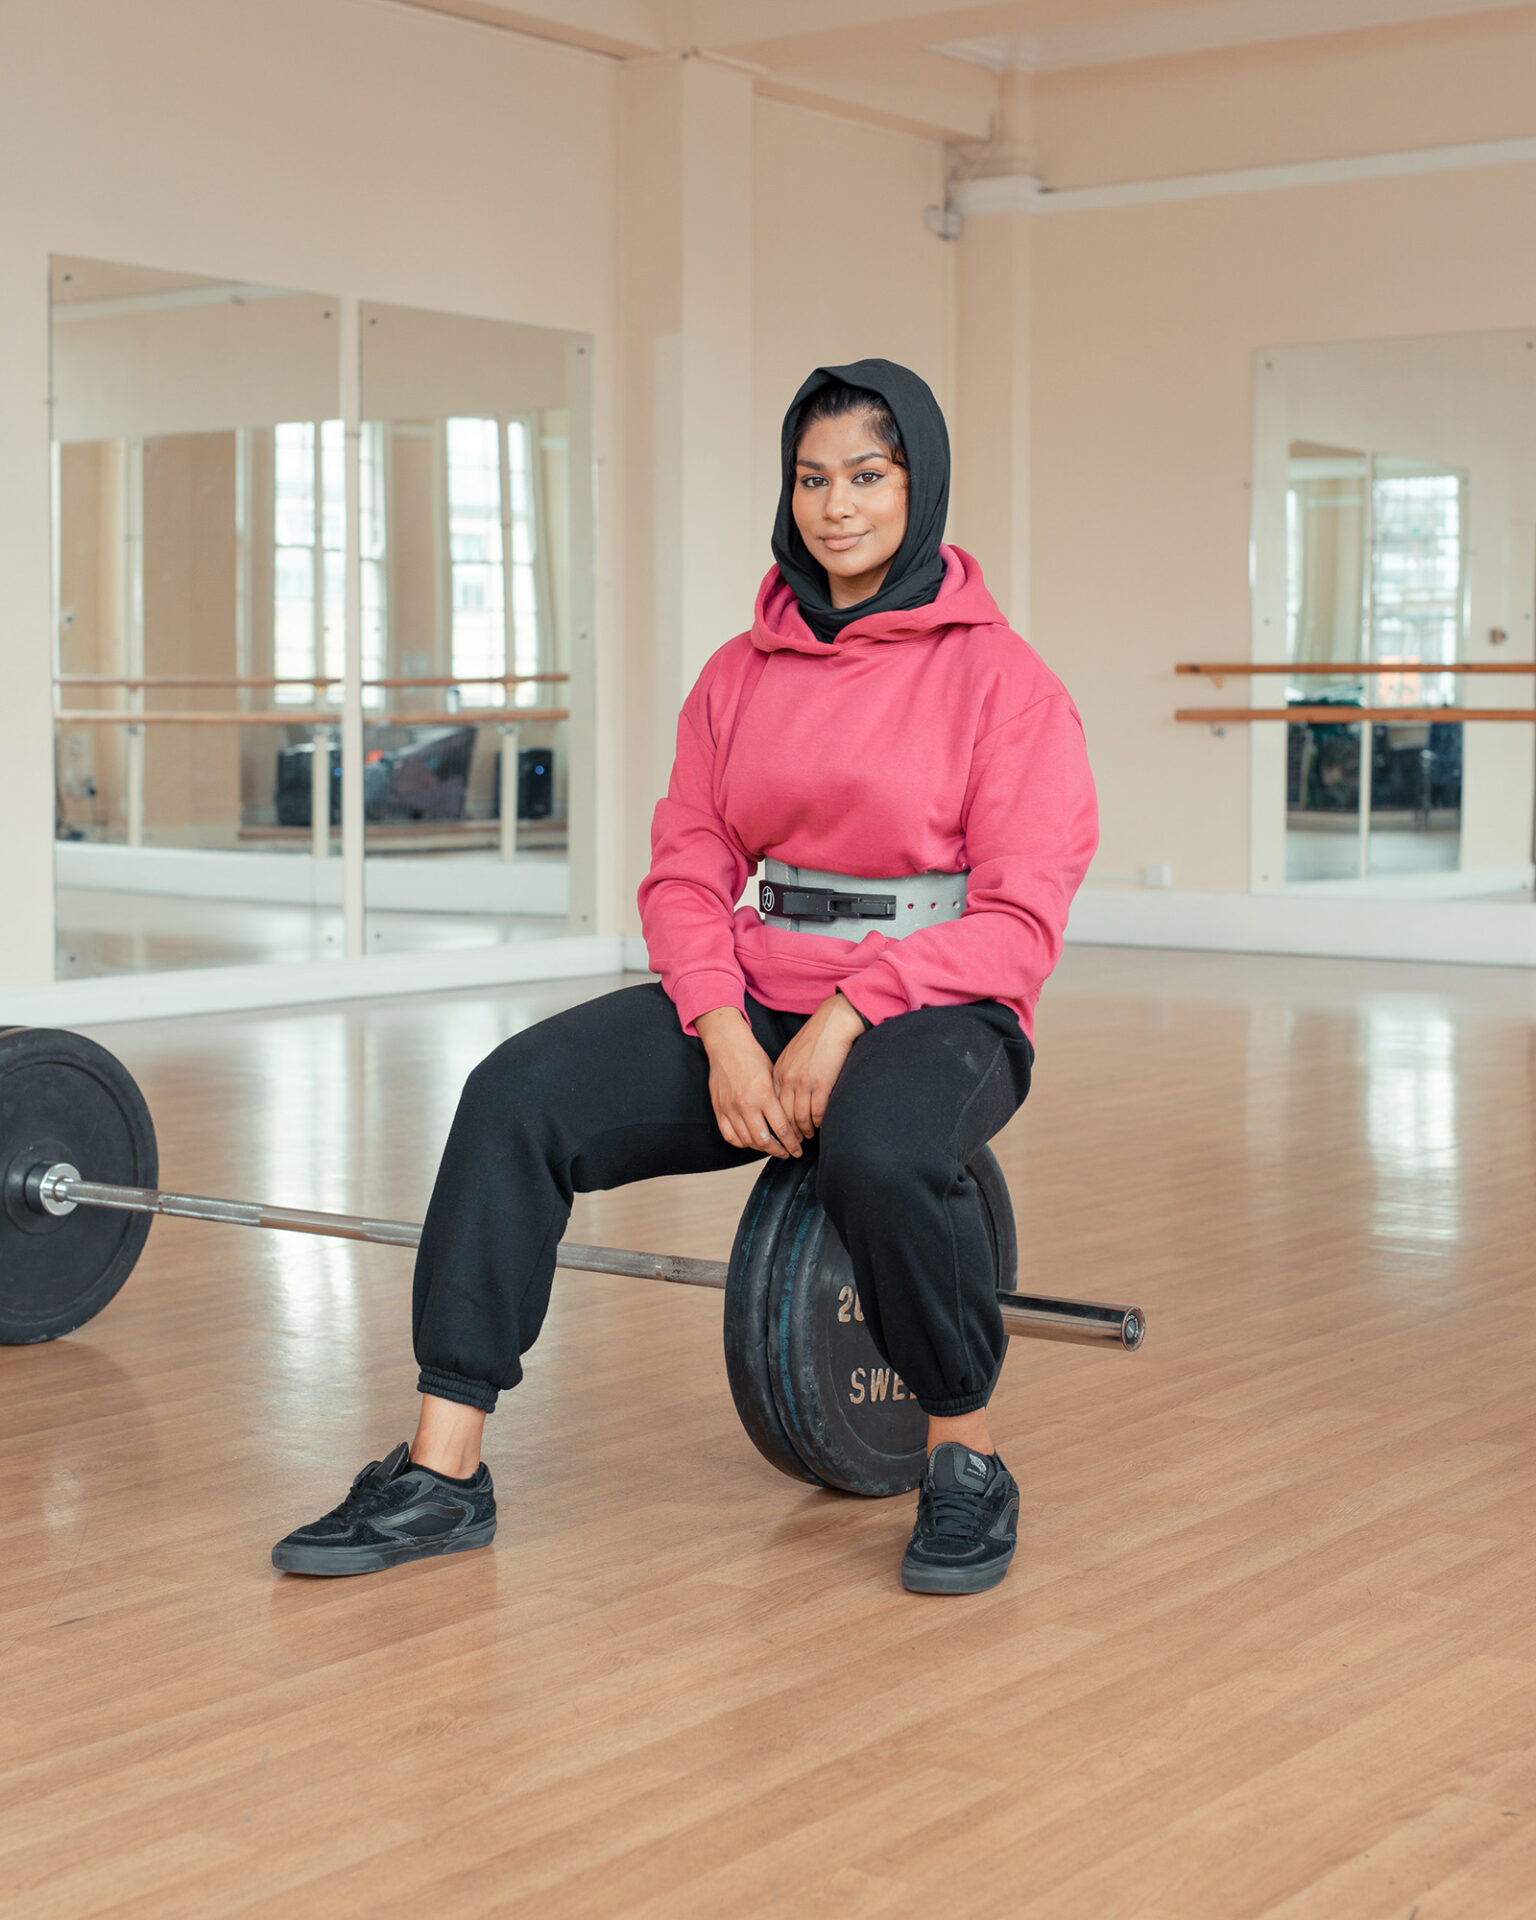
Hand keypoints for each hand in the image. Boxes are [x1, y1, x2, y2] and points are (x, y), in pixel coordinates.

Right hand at [695, 1009, 801, 1157]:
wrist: (727, 1046)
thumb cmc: (752, 1057)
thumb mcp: (774, 1076)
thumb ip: (780, 1100)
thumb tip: (792, 1121)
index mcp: (764, 1095)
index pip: (782, 1129)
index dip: (792, 1143)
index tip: (797, 1149)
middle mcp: (746, 1105)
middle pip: (765, 1140)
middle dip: (780, 1150)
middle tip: (788, 1152)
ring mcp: (730, 1109)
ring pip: (748, 1141)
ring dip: (762, 1148)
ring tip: (772, 1148)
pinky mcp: (719, 1109)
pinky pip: (730, 1136)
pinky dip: (742, 1143)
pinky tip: (751, 1141)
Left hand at [772, 993, 864, 1141]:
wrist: (833, 1023)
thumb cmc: (815, 1039)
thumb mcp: (791, 1056)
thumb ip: (786, 1076)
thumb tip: (786, 1096)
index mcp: (778, 1073)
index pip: (773, 1106)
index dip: (777, 1123)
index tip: (782, 1133)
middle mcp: (788, 1079)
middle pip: (784, 1116)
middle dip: (789, 1133)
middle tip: (794, 1143)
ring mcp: (804, 1082)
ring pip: (800, 1117)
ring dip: (805, 1130)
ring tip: (809, 1136)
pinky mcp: (822, 1083)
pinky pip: (818, 1111)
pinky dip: (819, 1122)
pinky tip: (821, 1124)